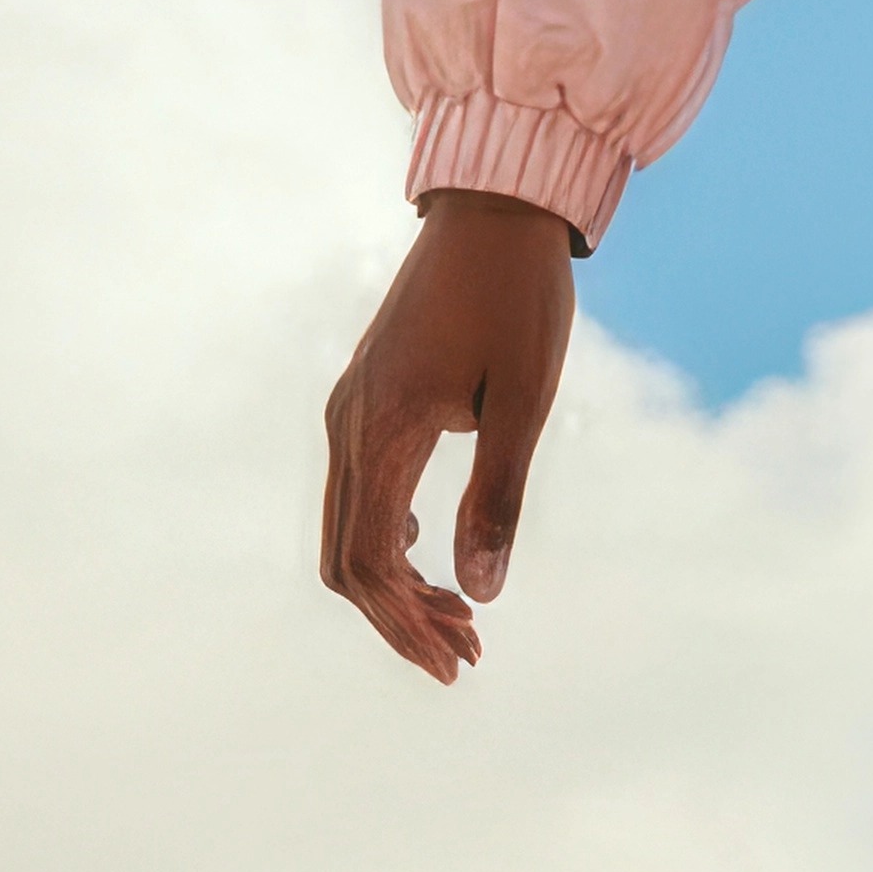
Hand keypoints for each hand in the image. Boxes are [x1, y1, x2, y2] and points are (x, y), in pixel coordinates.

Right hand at [319, 194, 581, 678]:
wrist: (494, 209)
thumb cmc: (518, 298)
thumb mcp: (525, 401)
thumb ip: (499, 497)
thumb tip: (484, 593)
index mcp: (384, 429)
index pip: (370, 562)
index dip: (408, 625)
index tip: (462, 662)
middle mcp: (350, 423)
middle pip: (347, 560)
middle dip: (402, 619)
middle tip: (471, 656)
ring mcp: (350, 409)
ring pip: (348, 528)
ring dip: (397, 585)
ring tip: (464, 619)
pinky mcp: (365, 396)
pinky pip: (355, 490)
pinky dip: (388, 540)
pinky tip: (432, 554)